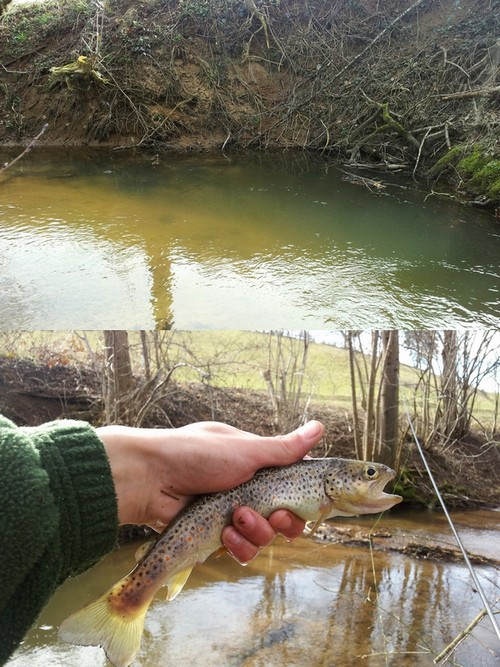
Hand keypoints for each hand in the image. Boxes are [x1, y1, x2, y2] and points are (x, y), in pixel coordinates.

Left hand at [97, 420, 323, 562]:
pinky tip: (224, 534)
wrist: (149, 479)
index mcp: (254, 465)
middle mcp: (245, 489)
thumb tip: (320, 428)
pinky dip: (237, 545)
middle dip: (283, 521)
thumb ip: (284, 448)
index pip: (290, 487)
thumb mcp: (245, 449)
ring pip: (263, 537)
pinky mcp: (214, 535)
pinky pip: (240, 549)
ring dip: (256, 531)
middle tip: (275, 515)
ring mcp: (229, 514)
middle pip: (282, 517)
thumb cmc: (195, 454)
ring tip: (236, 518)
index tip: (303, 504)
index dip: (300, 500)